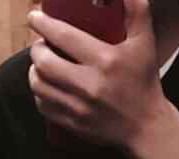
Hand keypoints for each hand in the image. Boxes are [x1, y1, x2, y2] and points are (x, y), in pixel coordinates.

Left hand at [27, 0, 165, 151]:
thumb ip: (136, 10)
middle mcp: (89, 84)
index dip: (44, 24)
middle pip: (45, 63)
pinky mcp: (72, 123)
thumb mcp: (144, 42)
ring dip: (34, 71)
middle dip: (36, 49)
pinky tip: (45, 86)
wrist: (145, 127)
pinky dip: (39, 93)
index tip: (34, 17)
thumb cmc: (143, 82)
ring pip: (39, 85)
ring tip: (39, 64)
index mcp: (105, 60)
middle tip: (40, 44)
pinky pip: (43, 106)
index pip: (64, 36)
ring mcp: (79, 107)